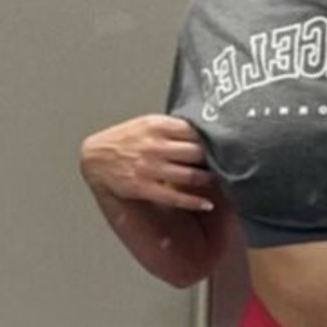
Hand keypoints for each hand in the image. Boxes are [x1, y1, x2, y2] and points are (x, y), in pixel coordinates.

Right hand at [79, 115, 215, 211]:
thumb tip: (206, 132)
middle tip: (231, 165)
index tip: (228, 145)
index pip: (196, 131)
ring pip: (190, 175)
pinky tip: (207, 203)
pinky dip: (194, 201)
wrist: (96, 157)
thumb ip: (174, 127)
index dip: (214, 139)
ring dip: (210, 180)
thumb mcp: (148, 124)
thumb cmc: (126, 139)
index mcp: (158, 126)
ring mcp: (149, 167)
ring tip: (222, 182)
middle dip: (216, 159)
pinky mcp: (143, 186)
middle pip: (197, 152)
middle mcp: (155, 146)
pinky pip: (175, 196)